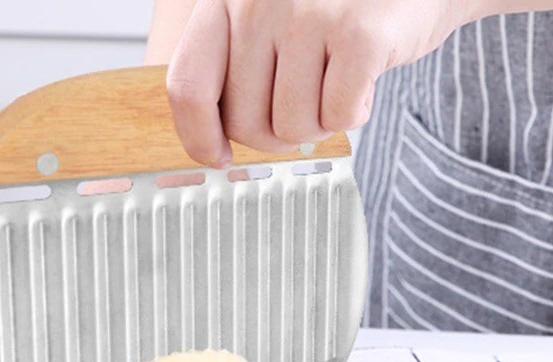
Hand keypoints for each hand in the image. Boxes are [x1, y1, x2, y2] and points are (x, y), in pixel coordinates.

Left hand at [165, 0, 473, 166]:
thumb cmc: (340, 5)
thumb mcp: (271, 17)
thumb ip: (236, 64)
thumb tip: (214, 142)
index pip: (189, 86)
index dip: (199, 137)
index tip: (218, 156)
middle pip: (244, 124)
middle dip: (276, 135)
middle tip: (302, 108)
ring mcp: (309, 13)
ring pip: (291, 128)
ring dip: (319, 124)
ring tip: (335, 83)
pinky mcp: (359, 34)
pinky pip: (337, 118)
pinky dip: (354, 113)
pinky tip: (364, 79)